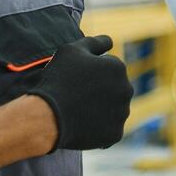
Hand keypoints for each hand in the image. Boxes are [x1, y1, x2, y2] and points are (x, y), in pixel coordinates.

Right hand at [27, 35, 133, 151]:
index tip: (75, 79)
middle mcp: (126, 89)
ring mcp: (122, 113)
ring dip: (100, 109)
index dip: (89, 72)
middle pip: (113, 88)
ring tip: (78, 110)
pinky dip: (99, 128)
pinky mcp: (115, 134)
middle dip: (99, 90)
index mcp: (118, 67)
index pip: (107, 68)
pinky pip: (109, 129)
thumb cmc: (58, 79)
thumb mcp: (72, 50)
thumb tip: (110, 41)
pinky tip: (82, 124)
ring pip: (113, 109)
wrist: (48, 115)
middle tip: (76, 96)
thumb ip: (95, 42)